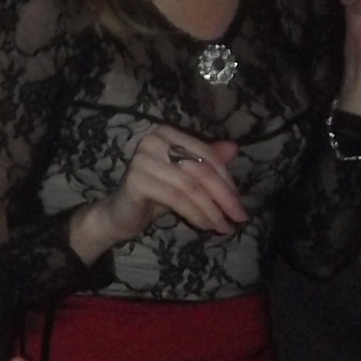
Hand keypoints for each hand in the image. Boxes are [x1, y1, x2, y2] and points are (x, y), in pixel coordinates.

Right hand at [83, 122, 245, 249]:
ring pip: (190, 186)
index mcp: (167, 133)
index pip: (206, 155)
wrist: (120, 214)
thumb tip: (233, 147)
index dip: (227, 180)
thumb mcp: (187, 178)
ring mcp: (142, 159)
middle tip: (239, 217)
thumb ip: (207, 163)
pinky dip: (195, 213)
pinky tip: (205, 225)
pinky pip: (176, 198)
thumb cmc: (155, 194)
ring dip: (211, 210)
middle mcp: (153, 140)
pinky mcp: (136, 179)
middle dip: (224, 196)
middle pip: (200, 170)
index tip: (240, 203)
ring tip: (222, 226)